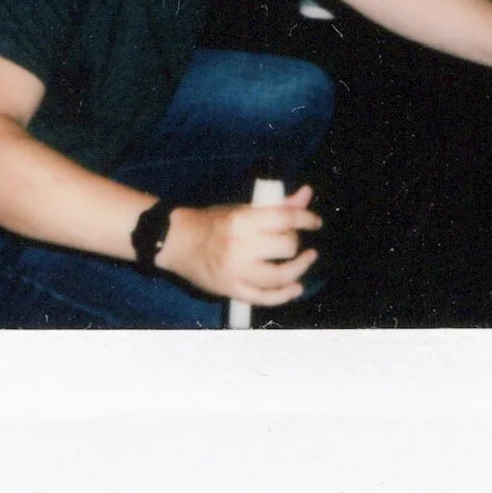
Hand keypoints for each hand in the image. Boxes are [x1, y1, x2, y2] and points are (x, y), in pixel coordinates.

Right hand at [161, 186, 321, 303]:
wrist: (175, 242)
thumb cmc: (210, 222)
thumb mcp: (242, 209)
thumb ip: (276, 206)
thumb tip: (306, 194)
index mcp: (242, 220)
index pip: (284, 218)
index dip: (306, 219)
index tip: (315, 222)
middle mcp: (240, 246)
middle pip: (286, 247)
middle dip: (296, 242)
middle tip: (293, 240)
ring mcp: (236, 272)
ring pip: (281, 276)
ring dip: (300, 268)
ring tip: (307, 259)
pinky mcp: (232, 290)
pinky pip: (265, 298)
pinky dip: (285, 295)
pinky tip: (296, 287)